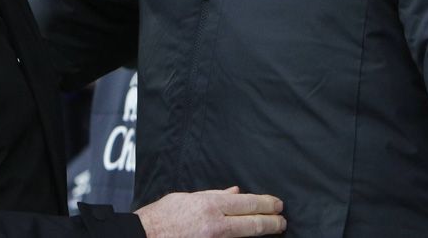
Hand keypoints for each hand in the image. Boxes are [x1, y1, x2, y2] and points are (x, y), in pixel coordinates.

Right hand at [136, 186, 285, 237]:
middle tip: (282, 221)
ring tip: (273, 228)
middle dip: (272, 222)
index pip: (247, 204)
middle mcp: (215, 224)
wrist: (145, 236)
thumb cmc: (163, 216)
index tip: (277, 205)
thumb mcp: (188, 198)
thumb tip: (236, 193)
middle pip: (253, 224)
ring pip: (245, 236)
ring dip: (261, 232)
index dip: (266, 204)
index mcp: (210, 205)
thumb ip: (214, 195)